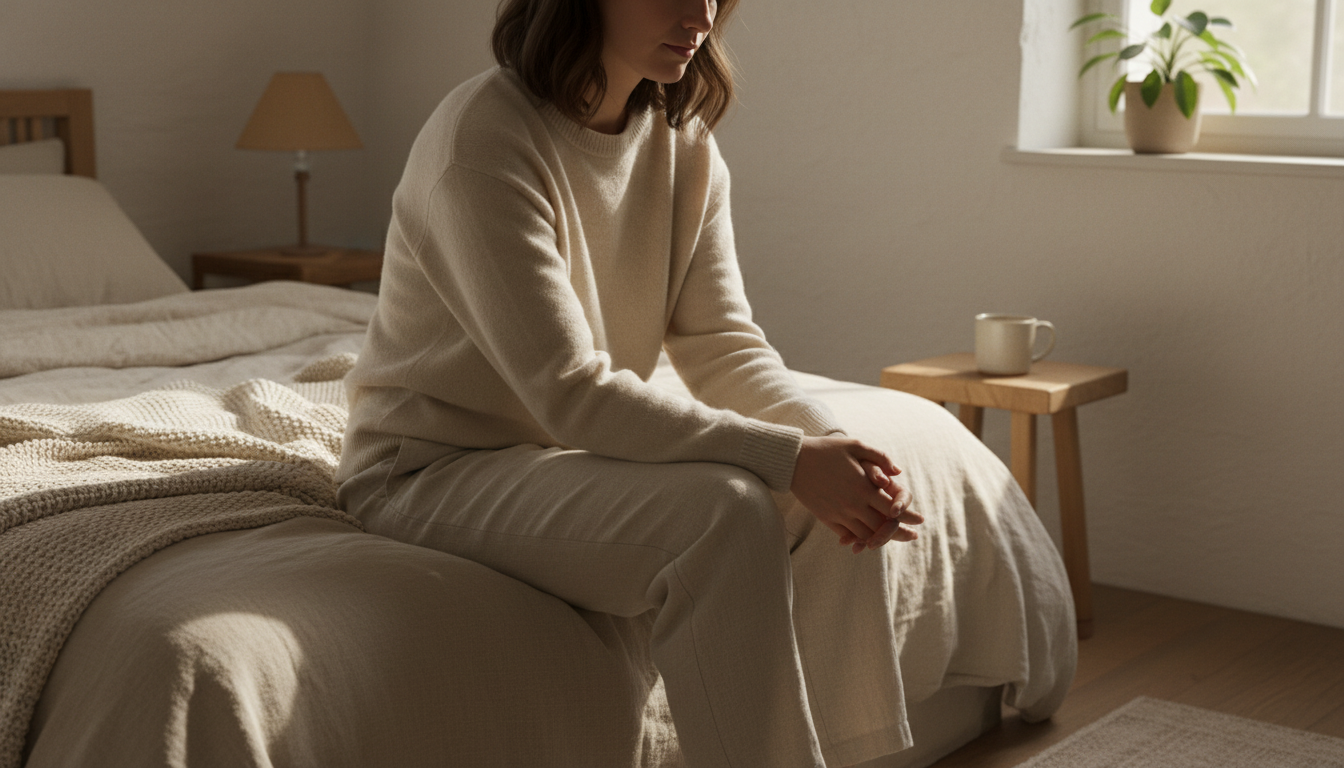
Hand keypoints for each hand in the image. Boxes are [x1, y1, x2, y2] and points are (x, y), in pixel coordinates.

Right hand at [789, 436, 921, 552]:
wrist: (794, 460)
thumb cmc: (827, 450)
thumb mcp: (855, 445)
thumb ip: (880, 457)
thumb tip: (898, 472)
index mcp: (863, 487)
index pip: (893, 508)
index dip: (908, 516)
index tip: (919, 521)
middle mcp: (853, 504)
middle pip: (882, 527)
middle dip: (899, 533)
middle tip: (911, 536)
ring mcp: (839, 513)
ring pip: (865, 535)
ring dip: (880, 538)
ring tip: (890, 539)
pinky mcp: (826, 518)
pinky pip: (847, 535)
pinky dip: (858, 539)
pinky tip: (866, 539)